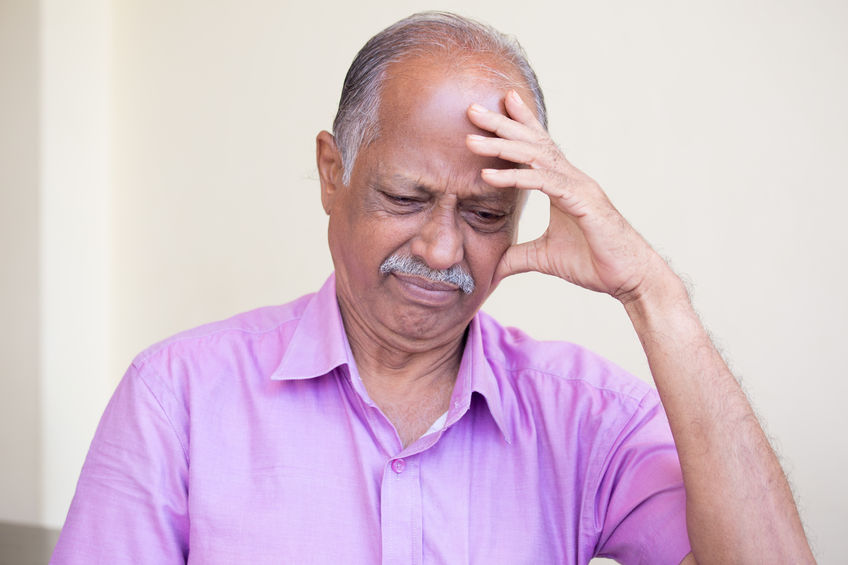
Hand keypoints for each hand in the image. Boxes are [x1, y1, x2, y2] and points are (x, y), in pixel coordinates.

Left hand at [466, 90, 667, 303]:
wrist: (627, 277)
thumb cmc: (593, 262)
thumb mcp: (544, 258)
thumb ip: (517, 258)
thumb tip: (495, 268)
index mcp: (563, 184)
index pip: (538, 147)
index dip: (520, 123)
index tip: (501, 102)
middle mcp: (570, 178)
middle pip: (531, 142)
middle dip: (501, 124)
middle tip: (472, 109)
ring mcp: (577, 186)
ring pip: (534, 157)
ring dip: (500, 145)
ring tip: (471, 140)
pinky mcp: (582, 201)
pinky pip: (543, 183)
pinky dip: (514, 177)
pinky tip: (488, 174)